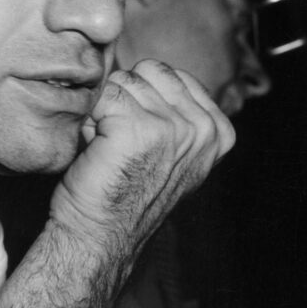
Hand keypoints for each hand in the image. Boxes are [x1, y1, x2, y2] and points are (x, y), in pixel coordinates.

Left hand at [48, 59, 234, 253]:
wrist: (100, 236)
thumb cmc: (126, 192)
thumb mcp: (172, 152)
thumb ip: (177, 112)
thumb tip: (152, 72)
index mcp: (218, 130)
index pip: (170, 73)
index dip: (142, 98)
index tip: (139, 138)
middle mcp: (202, 127)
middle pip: (146, 71)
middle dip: (123, 99)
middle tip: (118, 141)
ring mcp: (173, 127)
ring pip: (121, 81)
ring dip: (104, 111)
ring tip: (108, 147)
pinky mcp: (138, 129)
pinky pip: (101, 94)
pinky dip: (89, 119)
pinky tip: (95, 149)